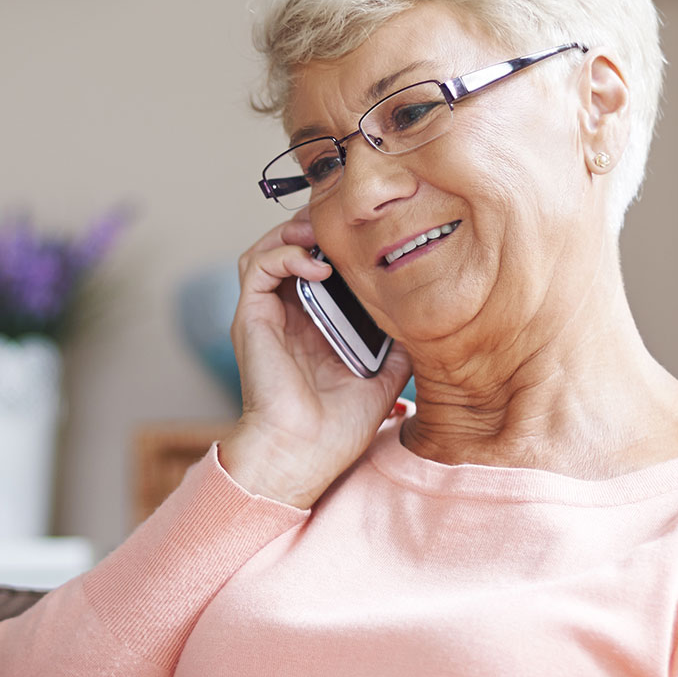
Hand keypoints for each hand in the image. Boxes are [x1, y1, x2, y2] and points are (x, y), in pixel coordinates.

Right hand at [219, 212, 412, 508]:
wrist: (306, 454)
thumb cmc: (338, 427)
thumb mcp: (386, 374)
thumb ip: (400, 339)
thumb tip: (426, 312)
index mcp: (314, 325)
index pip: (319, 265)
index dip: (338, 243)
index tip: (370, 234)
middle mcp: (286, 315)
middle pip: (291, 248)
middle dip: (316, 227)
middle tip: (347, 223)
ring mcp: (266, 315)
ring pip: (267, 249)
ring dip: (293, 231)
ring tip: (325, 233)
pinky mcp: (251, 318)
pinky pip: (256, 266)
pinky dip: (284, 253)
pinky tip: (318, 263)